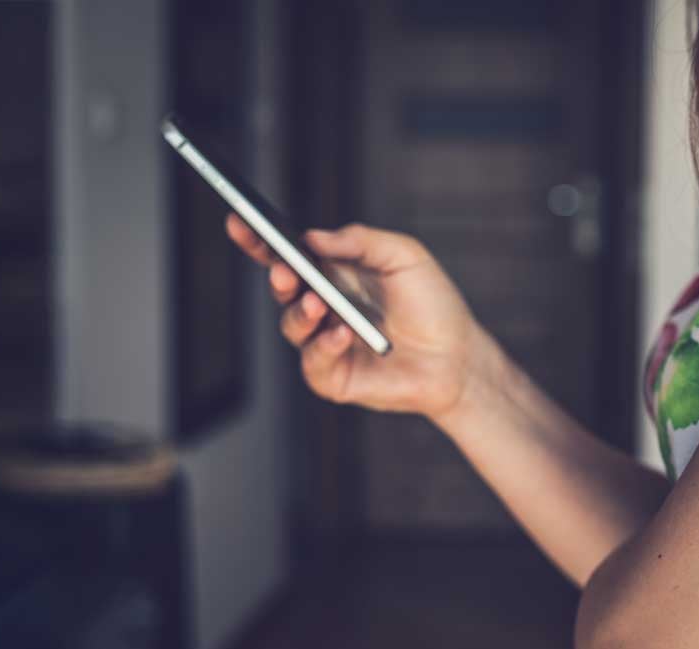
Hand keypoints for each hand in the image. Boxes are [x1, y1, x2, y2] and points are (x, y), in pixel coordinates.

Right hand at [227, 214, 493, 421]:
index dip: (260, 241)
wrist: (458, 358)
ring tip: (320, 304)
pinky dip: (324, 346)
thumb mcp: (404, 256)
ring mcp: (325, 342)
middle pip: (281, 289)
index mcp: (334, 274)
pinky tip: (343, 334)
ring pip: (292, 326)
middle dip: (278, 277)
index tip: (240, 222)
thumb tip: (314, 237)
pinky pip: (313, 361)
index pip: (287, 255)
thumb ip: (360, 241)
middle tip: (285, 271)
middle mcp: (324, 307)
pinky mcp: (334, 376)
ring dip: (301, 313)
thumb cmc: (433, 305)